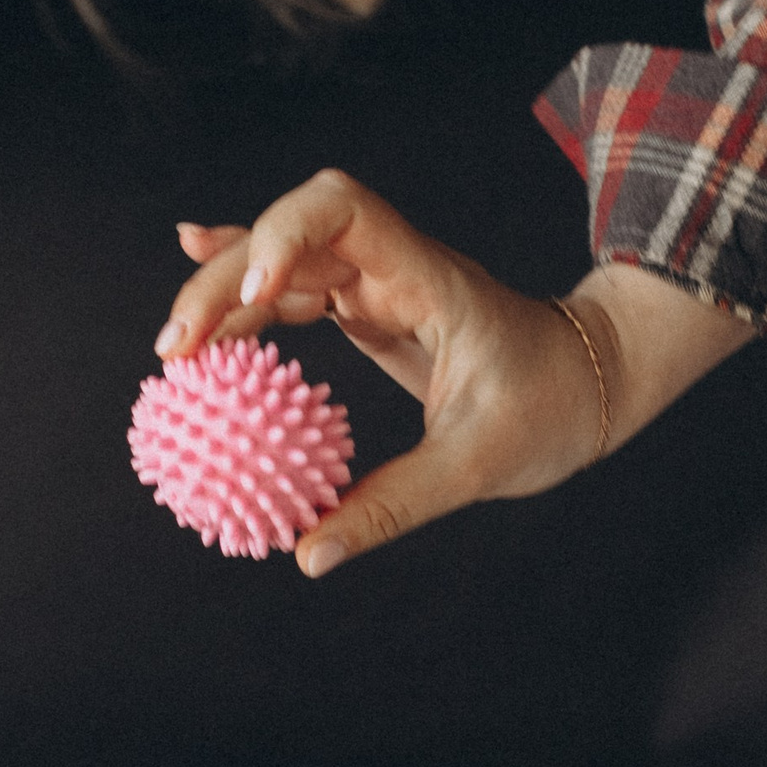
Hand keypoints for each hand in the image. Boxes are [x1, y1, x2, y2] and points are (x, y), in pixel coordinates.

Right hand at [153, 168, 746, 575]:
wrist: (593, 381)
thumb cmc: (551, 409)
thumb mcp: (479, 465)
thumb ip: (394, 506)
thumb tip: (310, 555)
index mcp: (427, 277)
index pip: (342, 211)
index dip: (285, 235)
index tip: (253, 295)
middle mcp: (393, 264)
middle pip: (289, 236)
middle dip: (223, 278)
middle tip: (174, 352)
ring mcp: (376, 282)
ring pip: (280, 265)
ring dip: (222, 298)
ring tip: (173, 354)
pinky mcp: (366, 309)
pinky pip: (291, 295)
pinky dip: (244, 302)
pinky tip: (199, 310)